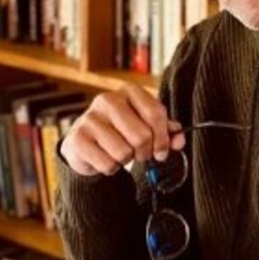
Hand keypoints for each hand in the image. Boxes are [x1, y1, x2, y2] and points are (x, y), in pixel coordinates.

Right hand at [60, 84, 187, 176]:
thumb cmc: (119, 133)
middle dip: (145, 152)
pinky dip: (111, 168)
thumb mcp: (144, 126)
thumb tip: (179, 139)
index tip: (162, 151)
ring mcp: (90, 118)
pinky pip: (108, 164)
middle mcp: (107, 100)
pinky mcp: (78, 138)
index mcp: (128, 91)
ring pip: (124, 152)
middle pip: (142, 136)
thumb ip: (165, 131)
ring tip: (119, 153)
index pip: (155, 112)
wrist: (85, 144)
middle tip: (139, 154)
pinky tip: (105, 158)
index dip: (163, 137)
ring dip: (126, 160)